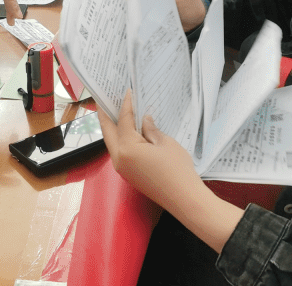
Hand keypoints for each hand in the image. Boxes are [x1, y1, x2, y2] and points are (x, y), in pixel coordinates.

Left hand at [101, 91, 245, 252]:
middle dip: (106, 115)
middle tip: (106, 99)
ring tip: (116, 112)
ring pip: (111, 143)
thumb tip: (144, 119)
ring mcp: (122, 168)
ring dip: (112, 127)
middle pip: (108, 131)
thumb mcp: (166, 143)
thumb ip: (151, 129)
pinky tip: (128, 131)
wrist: (185, 199)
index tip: (127, 91)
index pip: (123, 120)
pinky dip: (120, 139)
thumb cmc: (178, 169)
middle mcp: (119, 158)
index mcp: (127, 148)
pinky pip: (119, 151)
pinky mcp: (129, 174)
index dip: (126, 104)